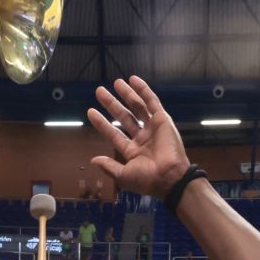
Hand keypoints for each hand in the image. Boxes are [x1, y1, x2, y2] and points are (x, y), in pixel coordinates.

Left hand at [86, 76, 190, 198]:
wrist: (169, 177)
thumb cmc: (147, 179)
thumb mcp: (123, 176)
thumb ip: (109, 166)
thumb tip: (94, 160)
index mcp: (132, 151)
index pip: (114, 134)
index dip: (102, 123)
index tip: (90, 112)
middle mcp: (142, 138)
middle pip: (124, 116)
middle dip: (112, 104)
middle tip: (99, 92)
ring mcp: (152, 128)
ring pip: (137, 106)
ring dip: (127, 94)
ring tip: (116, 82)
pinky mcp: (162, 119)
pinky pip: (152, 101)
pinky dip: (143, 89)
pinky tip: (133, 79)